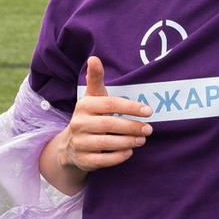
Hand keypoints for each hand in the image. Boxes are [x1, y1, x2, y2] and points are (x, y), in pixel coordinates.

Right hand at [59, 56, 152, 173]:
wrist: (69, 145)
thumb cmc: (90, 116)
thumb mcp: (92, 97)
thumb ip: (95, 79)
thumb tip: (94, 58)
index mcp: (84, 106)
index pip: (110, 104)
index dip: (131, 107)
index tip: (148, 111)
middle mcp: (79, 123)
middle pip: (109, 124)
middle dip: (132, 127)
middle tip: (149, 129)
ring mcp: (79, 143)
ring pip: (106, 143)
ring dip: (127, 141)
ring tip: (142, 140)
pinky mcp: (82, 160)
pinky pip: (102, 160)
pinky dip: (117, 157)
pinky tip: (129, 152)